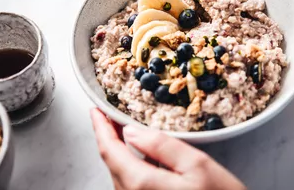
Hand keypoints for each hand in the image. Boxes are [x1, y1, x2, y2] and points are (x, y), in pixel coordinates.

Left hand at [90, 108, 246, 189]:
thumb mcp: (196, 165)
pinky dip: (129, 163)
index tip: (96, 110)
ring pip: (119, 173)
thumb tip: (131, 131)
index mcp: (142, 185)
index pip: (111, 151)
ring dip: (117, 149)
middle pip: (112, 163)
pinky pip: (130, 183)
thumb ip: (162, 146)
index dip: (101, 128)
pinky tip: (139, 152)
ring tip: (120, 128)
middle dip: (108, 136)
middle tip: (108, 115)